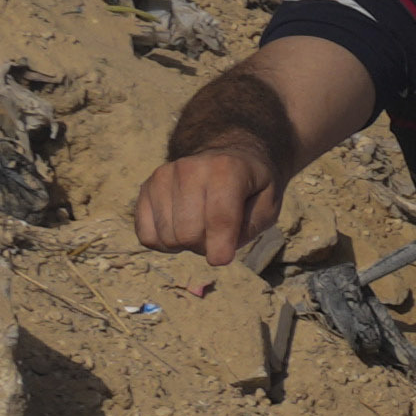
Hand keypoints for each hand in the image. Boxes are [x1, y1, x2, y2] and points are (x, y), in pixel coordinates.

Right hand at [133, 124, 286, 258]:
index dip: (220, 246)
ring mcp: (163, 177)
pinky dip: (163, 243)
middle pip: (188, 233)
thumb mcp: (268, 204)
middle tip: (217, 236)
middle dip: (205, 245)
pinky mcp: (146, 188)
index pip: (218, 217)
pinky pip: (147, 235)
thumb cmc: (250, 186)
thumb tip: (218, 250)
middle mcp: (189, 169)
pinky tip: (179, 229)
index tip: (222, 259)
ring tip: (200, 227)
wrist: (225, 155)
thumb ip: (250, 227)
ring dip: (186, 245)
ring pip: (167, 237)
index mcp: (226, 169)